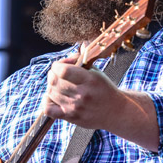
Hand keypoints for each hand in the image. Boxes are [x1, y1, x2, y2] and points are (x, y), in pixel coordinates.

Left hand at [44, 55, 159, 150]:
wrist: (115, 112)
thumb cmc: (105, 89)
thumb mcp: (97, 72)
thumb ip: (85, 59)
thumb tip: (81, 45)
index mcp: (89, 80)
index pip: (63, 70)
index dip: (57, 65)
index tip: (62, 66)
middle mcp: (82, 94)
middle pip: (54, 81)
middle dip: (53, 74)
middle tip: (58, 74)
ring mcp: (75, 107)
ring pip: (50, 93)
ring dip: (51, 87)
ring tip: (59, 85)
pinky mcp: (70, 117)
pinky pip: (48, 109)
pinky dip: (47, 101)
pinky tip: (53, 97)